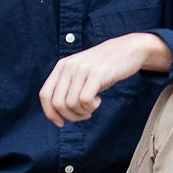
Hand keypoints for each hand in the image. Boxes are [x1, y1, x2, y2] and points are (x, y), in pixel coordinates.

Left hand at [39, 31, 172, 125]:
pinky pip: (85, 100)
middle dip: (70, 116)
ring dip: (83, 112)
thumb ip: (67, 87)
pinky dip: (91, 106)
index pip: (44, 94)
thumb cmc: (104, 66)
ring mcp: (82, 69)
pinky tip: (98, 100)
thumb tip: (57, 114)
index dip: (50, 113)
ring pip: (71, 104)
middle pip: (58, 103)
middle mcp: (69, 66)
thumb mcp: (80, 73)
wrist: (128, 49)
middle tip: (84, 114)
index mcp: (62, 66)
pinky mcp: (97, 73)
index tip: (61, 123)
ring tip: (93, 105)